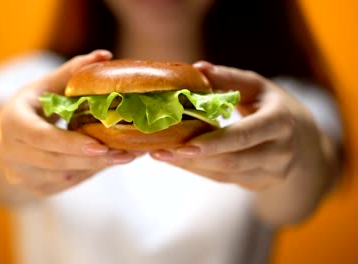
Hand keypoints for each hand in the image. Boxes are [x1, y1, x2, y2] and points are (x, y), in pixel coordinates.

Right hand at [0, 50, 136, 195]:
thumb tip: (105, 55)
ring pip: (64, 176)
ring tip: (125, 157)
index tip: (102, 145)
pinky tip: (107, 162)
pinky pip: (66, 184)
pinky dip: (88, 173)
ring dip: (95, 167)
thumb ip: (72, 72)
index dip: (71, 143)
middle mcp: (11, 153)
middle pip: (56, 161)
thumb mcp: (44, 86)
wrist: (6, 139)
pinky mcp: (35, 188)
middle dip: (93, 159)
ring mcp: (21, 175)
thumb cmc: (30, 107)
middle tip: (126, 154)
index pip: (42, 137)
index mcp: (11, 122)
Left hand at [151, 62, 328, 190]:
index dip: (216, 142)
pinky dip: (198, 169)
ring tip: (160, 154)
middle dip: (193, 158)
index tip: (185, 144)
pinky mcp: (259, 184)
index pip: (246, 136)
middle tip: (159, 151)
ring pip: (224, 174)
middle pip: (232, 160)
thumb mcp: (257, 87)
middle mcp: (280, 152)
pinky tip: (176, 160)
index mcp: (280, 122)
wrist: (304, 140)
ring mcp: (271, 173)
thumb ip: (229, 79)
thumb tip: (197, 68)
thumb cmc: (273, 105)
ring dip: (190, 165)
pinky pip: (224, 179)